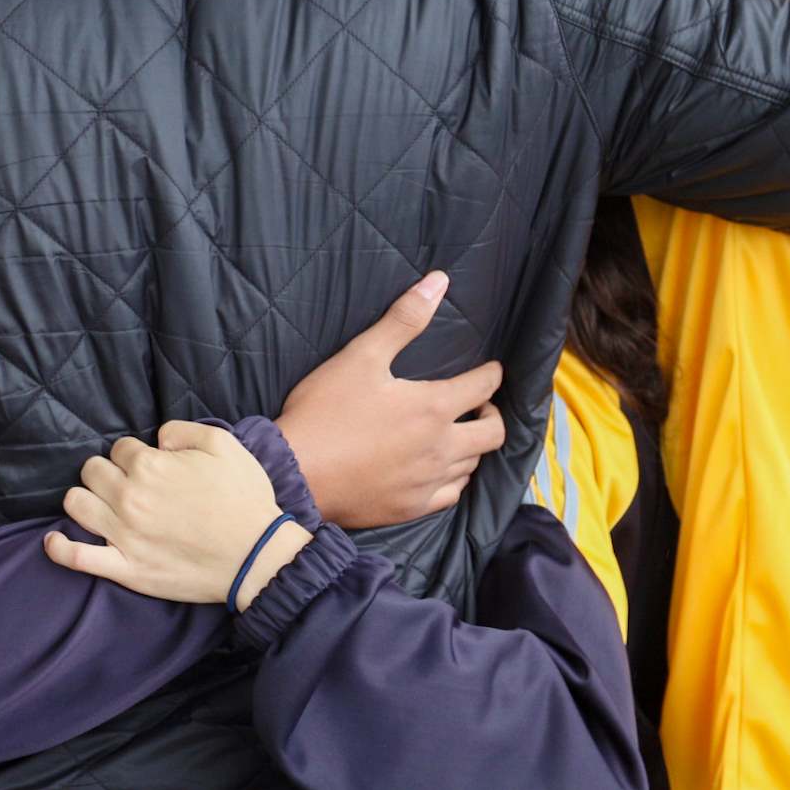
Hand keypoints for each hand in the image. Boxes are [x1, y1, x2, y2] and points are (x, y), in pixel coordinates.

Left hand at [45, 420, 312, 610]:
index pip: (120, 448)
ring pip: (76, 505)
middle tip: (126, 483)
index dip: (134, 454)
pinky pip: (77, 557)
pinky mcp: (126, 569)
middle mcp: (129, 497)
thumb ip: (183, 430)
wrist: (257, 556)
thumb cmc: (244, 498)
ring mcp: (123, 535)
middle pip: (92, 471)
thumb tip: (157, 439)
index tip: (149, 465)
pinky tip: (53, 540)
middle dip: (106, 471)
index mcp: (150, 466)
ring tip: (99, 503)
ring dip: (83, 498)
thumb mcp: (223, 444)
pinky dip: (59, 548)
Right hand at [275, 271, 505, 528]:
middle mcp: (441, 448)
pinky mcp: (412, 508)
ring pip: (473, 465)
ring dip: (473, 446)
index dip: (492, 374)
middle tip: (479, 405)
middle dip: (493, 414)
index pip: (484, 386)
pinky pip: (451, 495)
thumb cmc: (326, 411)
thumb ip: (403, 320)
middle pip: (494, 433)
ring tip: (459, 433)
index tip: (491, 369)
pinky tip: (440, 470)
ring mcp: (428, 482)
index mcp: (434, 407)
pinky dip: (454, 478)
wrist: (295, 474)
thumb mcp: (361, 356)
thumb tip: (439, 281)